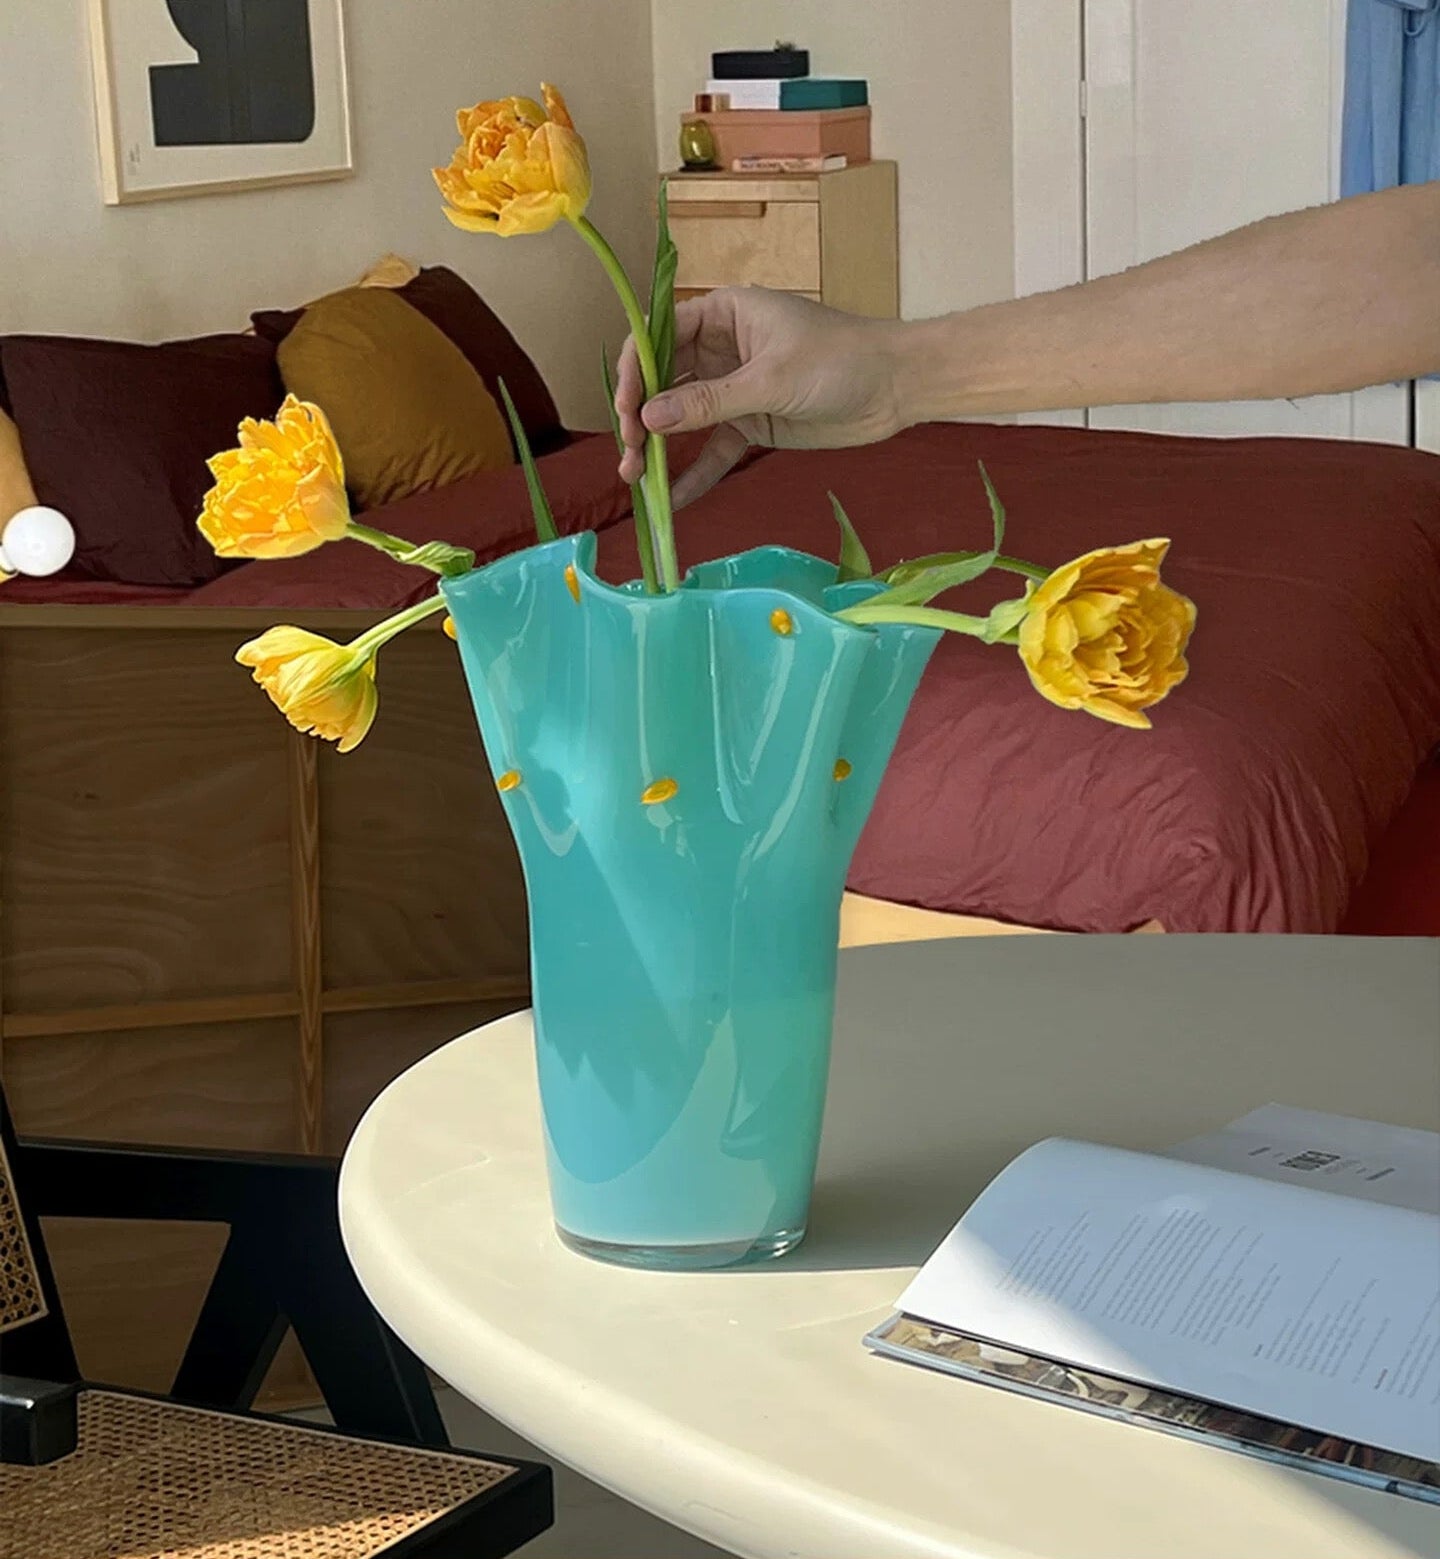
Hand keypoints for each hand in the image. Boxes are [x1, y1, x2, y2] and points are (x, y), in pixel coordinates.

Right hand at [615, 287, 908, 507]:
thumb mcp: (770, 379)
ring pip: (682, 418)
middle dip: (640, 415)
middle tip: (629, 451)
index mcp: (723, 314)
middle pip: (663, 380)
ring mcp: (734, 388)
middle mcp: (721, 348)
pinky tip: (673, 500)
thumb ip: (709, 401)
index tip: (625, 408)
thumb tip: (649, 418)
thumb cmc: (839, 360)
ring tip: (637, 479)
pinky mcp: (751, 423)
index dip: (635, 369)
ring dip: (658, 448)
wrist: (895, 387)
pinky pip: (714, 450)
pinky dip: (695, 473)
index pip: (660, 335)